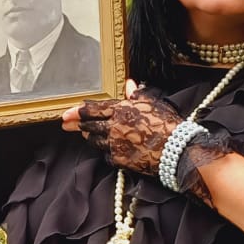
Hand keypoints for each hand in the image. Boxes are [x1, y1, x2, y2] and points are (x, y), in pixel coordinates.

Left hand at [64, 85, 230, 202]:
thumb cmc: (167, 123)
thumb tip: (129, 84)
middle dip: (76, 125)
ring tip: (86, 135)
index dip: (77, 112)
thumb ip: (136, 95)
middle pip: (88, 126)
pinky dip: (105, 151)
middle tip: (66, 125)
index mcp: (121, 110)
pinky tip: (107, 149)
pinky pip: (106, 155)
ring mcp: (115, 144)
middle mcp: (114, 127)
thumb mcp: (152, 103)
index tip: (66, 114)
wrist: (177, 148)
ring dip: (89, 137)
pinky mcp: (119, 160)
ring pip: (94, 141)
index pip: (92, 110)